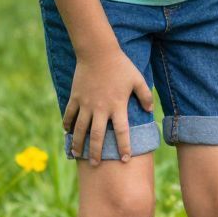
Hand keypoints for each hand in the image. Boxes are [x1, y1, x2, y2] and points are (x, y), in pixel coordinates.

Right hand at [63, 41, 152, 163]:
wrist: (98, 52)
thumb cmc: (121, 65)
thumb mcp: (138, 79)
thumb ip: (145, 95)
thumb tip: (151, 110)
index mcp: (117, 106)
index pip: (122, 132)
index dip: (124, 147)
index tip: (125, 159)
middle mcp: (100, 108)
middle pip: (97, 136)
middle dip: (96, 152)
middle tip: (95, 165)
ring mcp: (86, 104)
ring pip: (80, 129)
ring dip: (78, 143)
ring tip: (76, 154)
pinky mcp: (75, 97)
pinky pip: (69, 114)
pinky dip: (67, 124)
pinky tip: (66, 132)